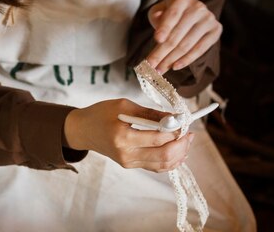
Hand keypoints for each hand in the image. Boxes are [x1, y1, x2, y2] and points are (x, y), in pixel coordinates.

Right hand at [64, 99, 194, 172]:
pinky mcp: (130, 165)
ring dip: (179, 154)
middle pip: (163, 155)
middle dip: (181, 145)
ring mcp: (128, 162)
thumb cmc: (101, 113)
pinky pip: (155, 167)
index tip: (185, 121)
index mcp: (123, 137)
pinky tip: (178, 151)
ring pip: (162, 164)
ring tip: (187, 140)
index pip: (158, 138)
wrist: (83, 130)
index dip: (176, 130)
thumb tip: (175, 118)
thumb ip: (151, 114)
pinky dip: (170, 161)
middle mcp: (126, 154)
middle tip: (190, 133)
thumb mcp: (125, 105)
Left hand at [146, 0, 221, 73]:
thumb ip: (156, 17)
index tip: (157, 40)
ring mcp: (208, 19)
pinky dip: (186, 60)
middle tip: (151, 65)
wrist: (190, 13)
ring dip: (171, 60)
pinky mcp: (216, 30)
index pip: (172, 15)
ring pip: (187, 45)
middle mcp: (198, 7)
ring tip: (159, 70)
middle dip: (162, 52)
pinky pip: (200, 49)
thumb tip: (158, 28)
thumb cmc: (170, 14)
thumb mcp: (159, 11)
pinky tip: (175, 66)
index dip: (164, 28)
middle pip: (177, 34)